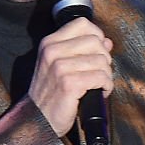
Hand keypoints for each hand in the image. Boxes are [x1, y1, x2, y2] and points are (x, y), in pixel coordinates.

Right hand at [29, 17, 113, 136]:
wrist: (38, 120)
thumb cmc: (51, 94)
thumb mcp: (59, 65)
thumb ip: (81, 50)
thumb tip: (106, 41)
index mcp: (49, 43)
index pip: (82, 24)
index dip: (97, 36)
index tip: (97, 51)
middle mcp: (53, 52)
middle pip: (96, 41)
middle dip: (104, 58)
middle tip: (99, 72)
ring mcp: (60, 67)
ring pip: (101, 60)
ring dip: (106, 75)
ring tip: (98, 84)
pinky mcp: (69, 84)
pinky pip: (101, 77)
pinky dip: (106, 86)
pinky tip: (100, 92)